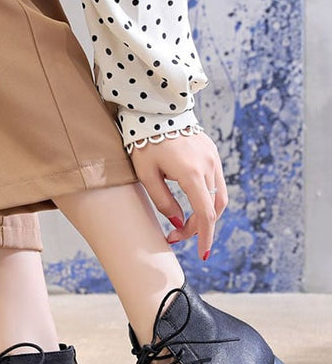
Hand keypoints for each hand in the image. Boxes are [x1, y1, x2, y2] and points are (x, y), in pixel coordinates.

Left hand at [128, 130, 227, 259]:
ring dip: (204, 214)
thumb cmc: (145, 142)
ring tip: (181, 222)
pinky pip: (215, 182)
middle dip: (199, 227)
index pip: (205, 214)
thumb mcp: (147, 175)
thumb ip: (164, 202)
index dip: (204, 237)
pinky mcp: (212, 153)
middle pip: (214, 208)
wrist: (156, 109)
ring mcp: (213, 158)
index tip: (202, 254)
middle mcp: (208, 165)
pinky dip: (206, 198)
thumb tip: (178, 222)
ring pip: (219, 196)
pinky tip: (188, 202)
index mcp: (191, 173)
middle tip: (175, 235)